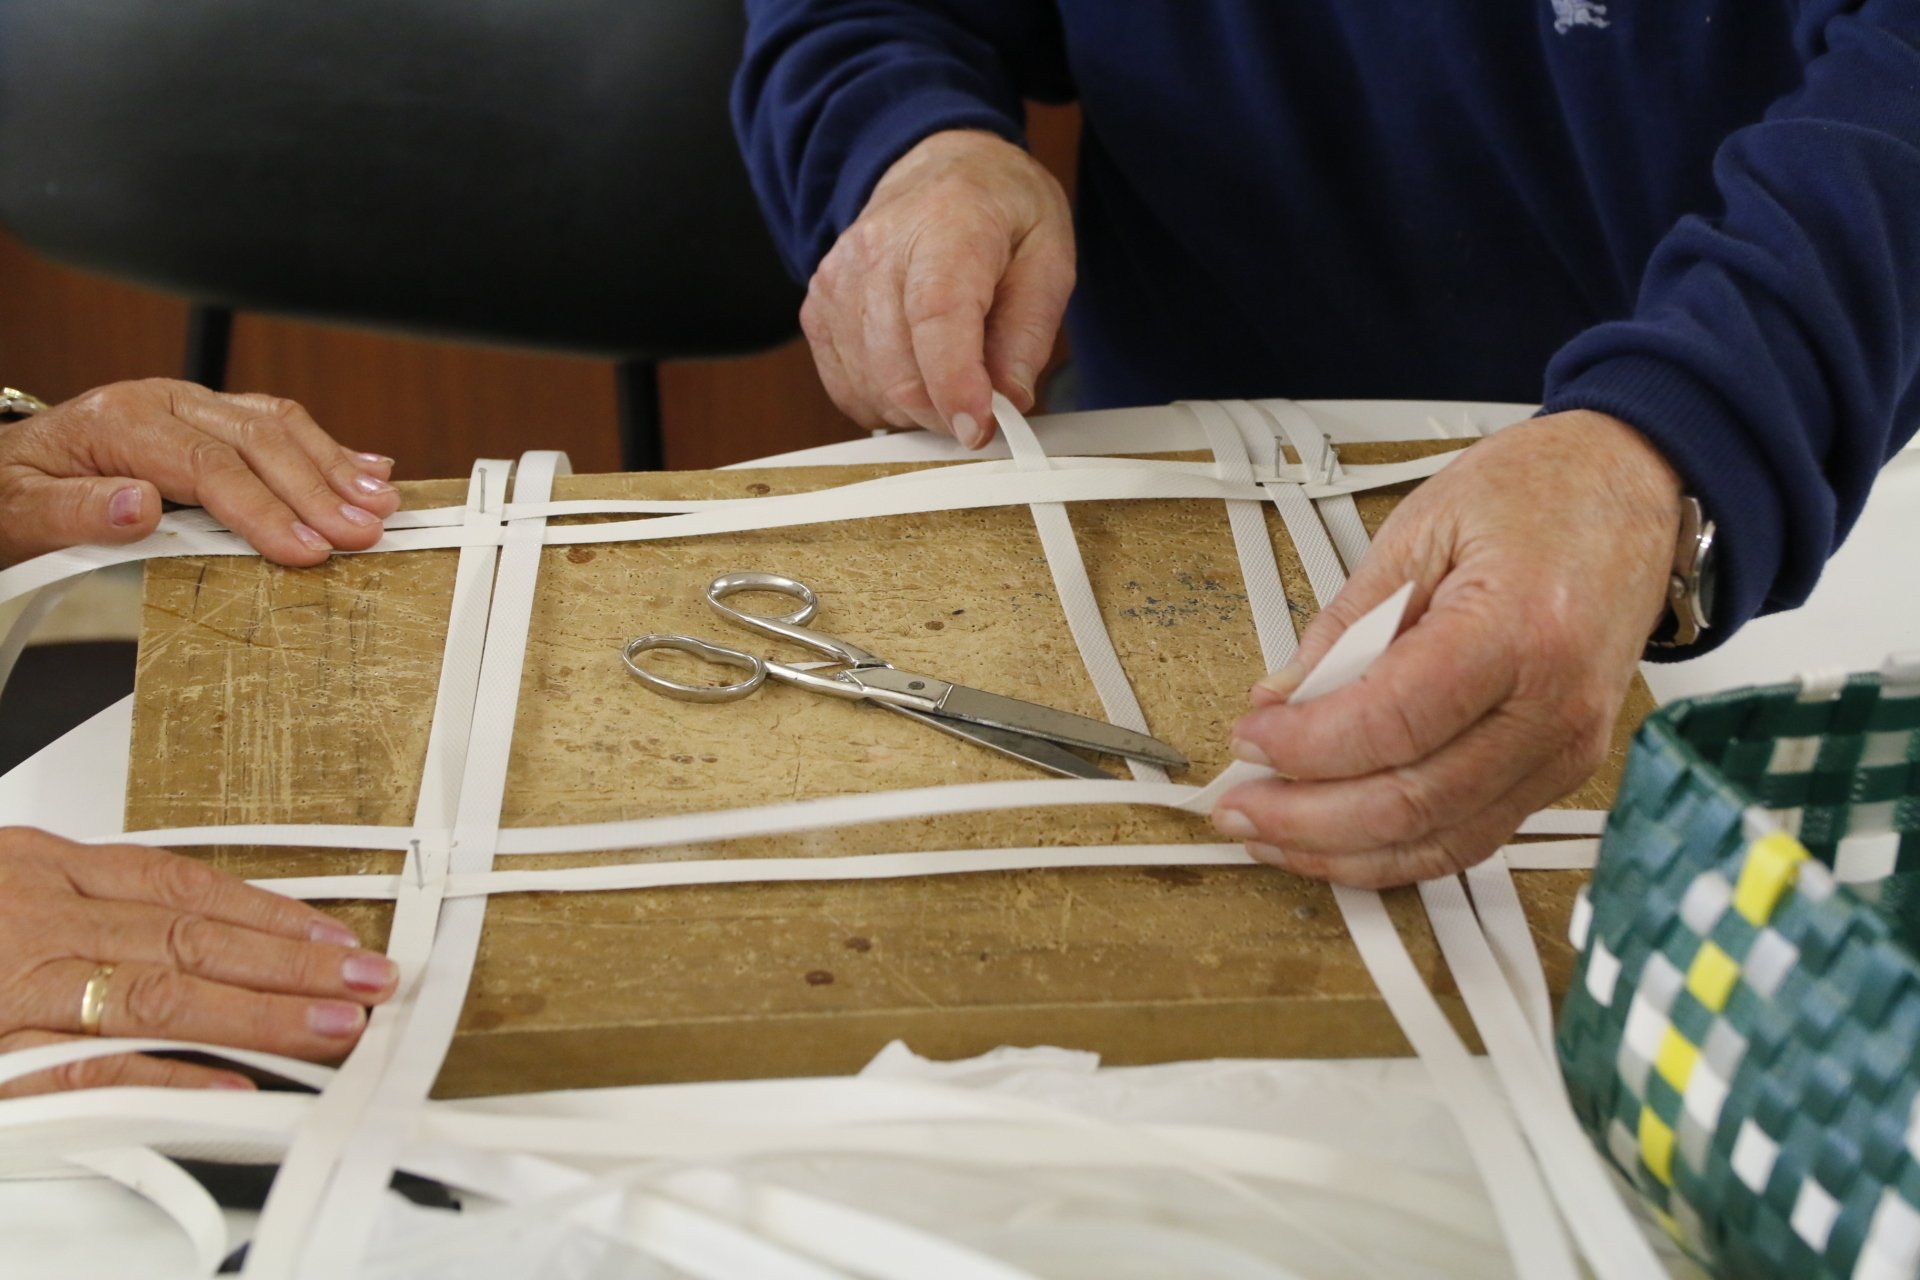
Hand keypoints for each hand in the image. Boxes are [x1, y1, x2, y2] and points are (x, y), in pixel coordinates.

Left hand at [0, 378, 399, 568]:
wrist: (2, 473)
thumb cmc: (14, 496)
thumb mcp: (18, 513)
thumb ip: (73, 511)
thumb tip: (136, 505)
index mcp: (120, 420)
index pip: (208, 465)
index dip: (264, 508)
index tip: (305, 548)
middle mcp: (164, 403)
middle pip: (258, 441)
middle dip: (318, 490)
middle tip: (361, 532)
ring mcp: (192, 406)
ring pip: (278, 425)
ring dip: (335, 466)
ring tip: (378, 503)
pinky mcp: (210, 419)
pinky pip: (276, 422)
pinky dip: (327, 447)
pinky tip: (367, 466)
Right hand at [0, 826, 396, 1096]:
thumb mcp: (9, 889)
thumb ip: (95, 907)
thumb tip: (206, 932)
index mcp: (49, 868)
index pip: (185, 886)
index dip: (272, 915)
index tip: (338, 940)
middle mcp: (44, 920)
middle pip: (191, 940)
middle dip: (291, 965)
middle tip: (367, 984)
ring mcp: (19, 989)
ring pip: (160, 997)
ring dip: (258, 1016)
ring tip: (331, 1030)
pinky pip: (94, 1068)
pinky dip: (169, 1075)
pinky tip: (234, 1084)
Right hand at [802, 129, 1074, 447]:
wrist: (939, 170)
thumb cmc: (997, 213)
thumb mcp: (1048, 256)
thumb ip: (1030, 332)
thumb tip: (1009, 400)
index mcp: (946, 227)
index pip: (936, 315)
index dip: (954, 384)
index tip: (977, 429)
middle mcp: (878, 250)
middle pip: (897, 365)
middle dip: (945, 411)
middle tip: (983, 411)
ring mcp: (838, 281)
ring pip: (870, 385)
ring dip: (917, 409)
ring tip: (952, 379)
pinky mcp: (818, 310)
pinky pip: (846, 387)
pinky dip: (885, 402)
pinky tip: (915, 376)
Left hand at [1210, 411, 1683, 887]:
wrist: (1634, 489)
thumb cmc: (1543, 493)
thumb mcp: (1421, 529)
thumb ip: (1345, 623)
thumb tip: (1280, 695)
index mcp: (1521, 632)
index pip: (1392, 724)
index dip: (1304, 745)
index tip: (1248, 735)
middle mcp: (1554, 709)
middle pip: (1413, 802)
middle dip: (1305, 817)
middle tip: (1235, 806)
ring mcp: (1566, 752)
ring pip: (1439, 841)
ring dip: (1339, 851)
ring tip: (1266, 833)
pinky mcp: (1559, 773)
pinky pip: (1467, 837)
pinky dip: (1392, 851)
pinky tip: (1332, 840)